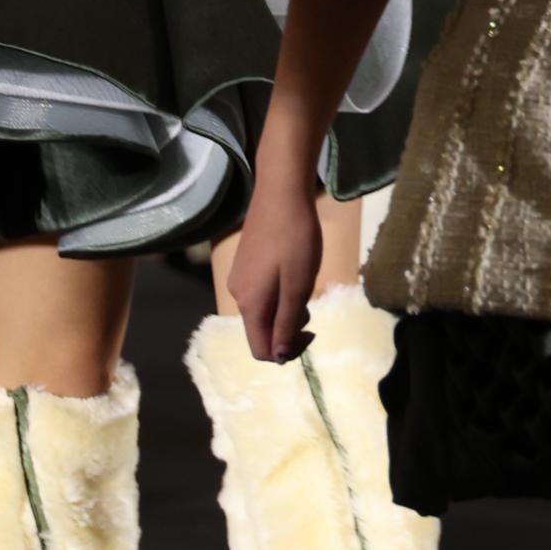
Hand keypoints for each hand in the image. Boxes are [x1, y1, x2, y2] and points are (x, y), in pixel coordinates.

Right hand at [228, 176, 322, 363]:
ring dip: (286, 312)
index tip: (311, 334)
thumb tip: (279, 356)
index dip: (287, 352)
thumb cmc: (295, 239)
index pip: (261, 349)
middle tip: (312, 309)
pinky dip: (279, 296)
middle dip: (288, 330)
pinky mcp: (245, 264)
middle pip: (261, 331)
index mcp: (250, 304)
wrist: (281, 193)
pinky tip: (295, 275)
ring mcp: (240, 278)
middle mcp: (238, 295)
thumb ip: (287, 321)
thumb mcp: (298, 284)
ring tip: (306, 287)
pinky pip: (261, 294)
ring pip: (263, 312)